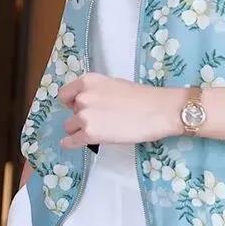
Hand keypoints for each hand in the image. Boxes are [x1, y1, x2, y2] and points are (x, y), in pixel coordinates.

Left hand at [58, 72, 181, 148]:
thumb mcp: (114, 85)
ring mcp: (84, 116)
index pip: (65, 94)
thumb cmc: (143, 97)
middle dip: (80, 115)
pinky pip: (71, 141)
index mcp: (88, 81)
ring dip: (80, 129)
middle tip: (100, 119)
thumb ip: (96, 92)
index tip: (78, 107)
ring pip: (70, 127)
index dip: (72, 102)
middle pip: (70, 111)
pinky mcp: (89, 134)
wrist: (159, 111)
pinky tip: (73, 144)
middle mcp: (82, 97)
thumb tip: (88, 104)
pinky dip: (71, 143)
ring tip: (98, 131)